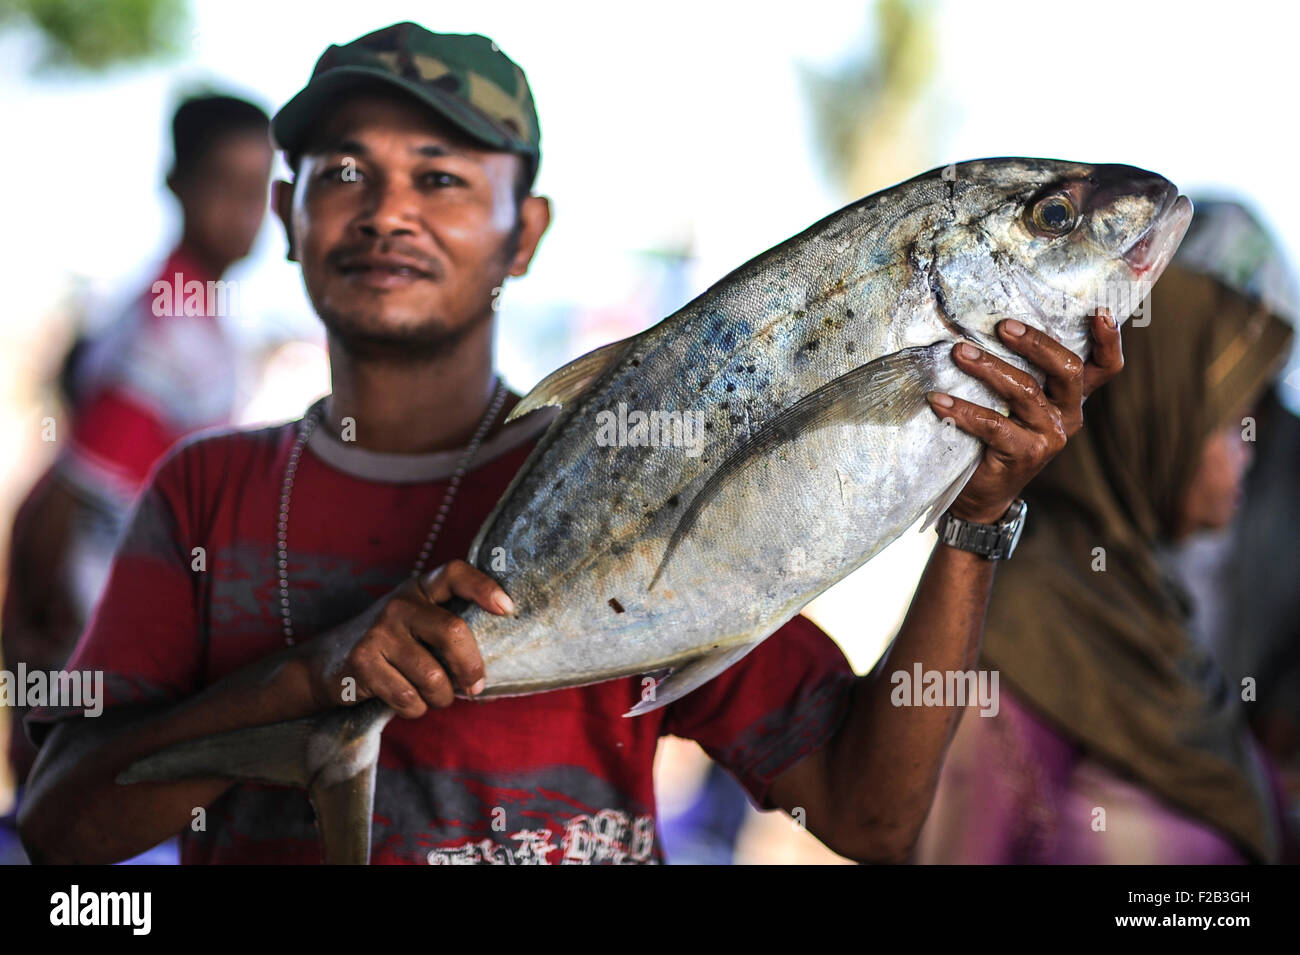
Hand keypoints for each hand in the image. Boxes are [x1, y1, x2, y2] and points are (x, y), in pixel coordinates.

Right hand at [301, 559, 512, 718]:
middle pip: (453, 633)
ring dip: (441, 698)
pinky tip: (408, 703)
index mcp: (419, 589)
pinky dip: (416, 710)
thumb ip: (449, 633)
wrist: (326, 663)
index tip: (507, 609)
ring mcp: (378, 632)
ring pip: (433, 677)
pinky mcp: (363, 662)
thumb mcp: (417, 626)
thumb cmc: (391, 647)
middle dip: (471, 668)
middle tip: (475, 687)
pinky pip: (408, 698)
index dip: (484, 587)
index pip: (455, 574)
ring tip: (435, 698)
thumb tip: (497, 669)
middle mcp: (399, 604)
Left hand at [925, 307, 1123, 524]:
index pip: (1104, 366)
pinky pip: (992, 424)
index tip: (1100, 312)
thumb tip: (986, 322)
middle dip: (1036, 343)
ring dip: (989, 368)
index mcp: (1070, 396)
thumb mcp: (1013, 399)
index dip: (1108, 339)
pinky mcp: (1024, 454)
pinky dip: (962, 410)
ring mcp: (1049, 436)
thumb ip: (1017, 368)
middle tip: (1003, 326)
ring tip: (959, 353)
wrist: (983, 491)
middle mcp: (1067, 414)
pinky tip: (939, 400)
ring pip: (1025, 391)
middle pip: (1067, 370)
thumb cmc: (995, 434)